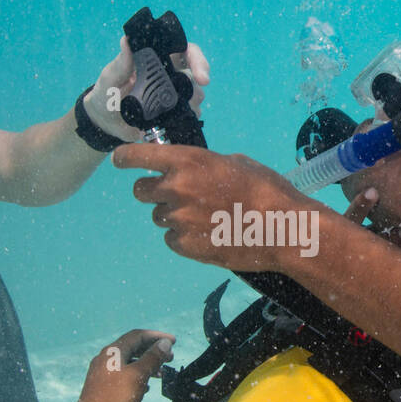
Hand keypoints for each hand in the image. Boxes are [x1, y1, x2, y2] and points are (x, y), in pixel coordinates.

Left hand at [73, 329, 175, 401]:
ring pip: (128, 362)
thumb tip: (165, 343)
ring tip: (161, 372)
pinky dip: (136, 376)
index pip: (138, 336)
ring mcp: (101, 372)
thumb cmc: (114, 398)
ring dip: (146, 364)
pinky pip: (122, 375)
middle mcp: (105, 358)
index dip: (157, 336)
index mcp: (113, 351)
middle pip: (133, 348)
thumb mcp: (138, 375)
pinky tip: (145, 386)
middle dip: (153, 351)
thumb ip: (152, 358)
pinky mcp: (100, 386)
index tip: (173, 341)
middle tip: (170, 357)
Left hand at [82, 36, 209, 140]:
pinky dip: (190, 116)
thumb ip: (120, 64)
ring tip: (182, 110)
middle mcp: (168, 73)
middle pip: (195, 72)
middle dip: (200, 83)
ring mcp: (172, 93)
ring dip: (194, 101)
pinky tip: (180, 120)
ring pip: (196, 93)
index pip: (184, 49)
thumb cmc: (105, 93)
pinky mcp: (173, 112)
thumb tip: (126, 41)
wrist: (104, 121)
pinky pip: (190, 112)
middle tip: (195, 98)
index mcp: (156, 58)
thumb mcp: (109, 78)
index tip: (201, 76)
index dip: (197, 58)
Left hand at [113, 143, 324, 270]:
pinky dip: (184, 237)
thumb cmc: (265, 189)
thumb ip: (203, 165)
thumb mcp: (235, 162)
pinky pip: (171, 239)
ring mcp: (177, 219)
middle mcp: (175, 188)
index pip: (137, 157)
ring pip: (159, 217)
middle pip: (140, 191)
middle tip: (174, 195)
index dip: (124, 158)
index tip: (120, 161)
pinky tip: (208, 234)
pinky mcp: (184, 245)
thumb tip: (192, 171)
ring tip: (205, 218)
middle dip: (153, 192)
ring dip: (174, 215)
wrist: (281, 229)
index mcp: (186, 161)